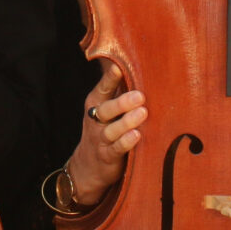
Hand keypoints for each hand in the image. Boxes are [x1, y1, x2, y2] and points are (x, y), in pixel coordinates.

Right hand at [66, 61, 146, 206]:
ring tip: (142, 113)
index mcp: (96, 103)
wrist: (88, 165)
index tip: (118, 67)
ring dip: (126, 122)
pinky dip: (126, 142)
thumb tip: (137, 65)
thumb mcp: (107, 109)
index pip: (103, 88)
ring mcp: (100, 138)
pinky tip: (137, 135)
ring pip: (111, 129)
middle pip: (106, 109)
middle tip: (139, 96)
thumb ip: (118, 91)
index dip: (109, 79)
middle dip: (122, 103)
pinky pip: (116, 148)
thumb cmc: (105, 129)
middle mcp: (96, 120)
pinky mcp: (107, 156)